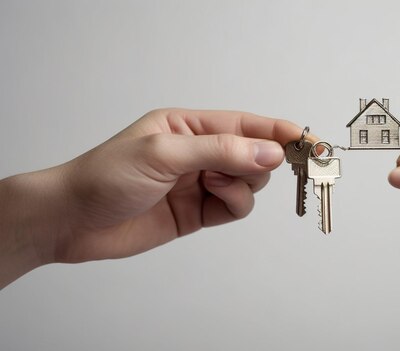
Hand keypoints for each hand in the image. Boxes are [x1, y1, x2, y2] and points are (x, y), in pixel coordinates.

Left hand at [1, 109, 305, 286]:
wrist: (73, 222)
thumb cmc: (105, 177)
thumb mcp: (163, 155)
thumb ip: (220, 151)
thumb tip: (269, 152)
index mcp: (188, 126)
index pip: (243, 125)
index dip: (276, 131)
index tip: (304, 140)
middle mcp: (198, 153)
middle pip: (252, 154)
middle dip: (258, 162)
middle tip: (254, 169)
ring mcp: (199, 183)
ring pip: (248, 182)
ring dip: (241, 185)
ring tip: (212, 187)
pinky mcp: (198, 212)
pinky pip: (235, 207)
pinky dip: (235, 205)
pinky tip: (213, 202)